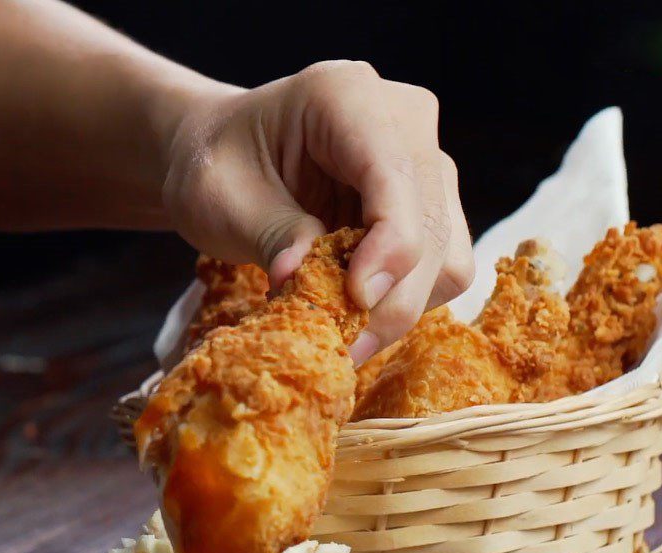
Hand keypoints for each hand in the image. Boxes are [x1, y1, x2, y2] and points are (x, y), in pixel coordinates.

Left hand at [162, 60, 473, 362]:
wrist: (224, 157)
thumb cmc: (215, 166)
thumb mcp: (221, 198)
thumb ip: (273, 235)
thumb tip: (315, 291)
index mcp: (347, 97)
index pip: (396, 176)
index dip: (389, 248)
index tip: (354, 300)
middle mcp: (403, 122)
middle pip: (431, 227)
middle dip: (392, 298)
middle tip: (341, 347)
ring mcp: (424, 165)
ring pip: (447, 257)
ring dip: (400, 307)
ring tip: (342, 330)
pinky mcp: (428, 207)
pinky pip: (440, 269)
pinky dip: (402, 301)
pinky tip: (356, 310)